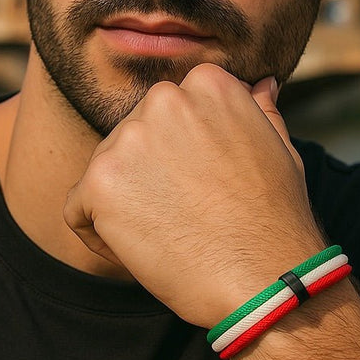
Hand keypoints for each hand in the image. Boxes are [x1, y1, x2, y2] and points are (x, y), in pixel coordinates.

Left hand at [63, 63, 324, 326]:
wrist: (264, 277)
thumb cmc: (276, 218)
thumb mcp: (280, 148)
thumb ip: (257, 110)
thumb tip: (260, 84)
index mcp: (207, 82)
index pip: (171, 109)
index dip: (181, 150)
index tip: (202, 183)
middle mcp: (164, 99)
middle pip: (135, 134)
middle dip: (150, 170)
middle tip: (185, 213)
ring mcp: (128, 138)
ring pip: (108, 168)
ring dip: (127, 199)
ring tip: (168, 234)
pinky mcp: (100, 181)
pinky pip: (79, 206)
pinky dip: (99, 232)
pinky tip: (138, 250)